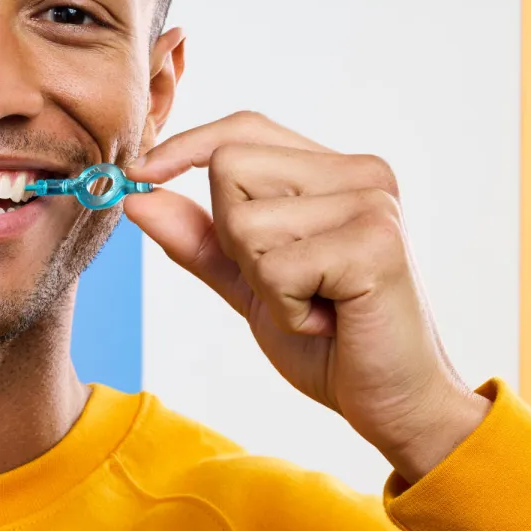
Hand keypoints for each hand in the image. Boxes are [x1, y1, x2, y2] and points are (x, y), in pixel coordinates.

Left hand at [124, 112, 489, 482]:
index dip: (184, 147)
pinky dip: (287, 309)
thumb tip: (137, 195)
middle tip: (290, 284)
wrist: (393, 402)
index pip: (243, 128)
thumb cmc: (329, 341)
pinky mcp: (376, 244)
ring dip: (263, 283)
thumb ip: (199, 238)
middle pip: (228, 167)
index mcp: (334, 170)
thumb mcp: (248, 282)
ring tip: (315, 304)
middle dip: (232, 240)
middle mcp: (360, 172)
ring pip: (244, 220)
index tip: (139, 176)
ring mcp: (372, 203)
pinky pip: (276, 266)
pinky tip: (330, 321)